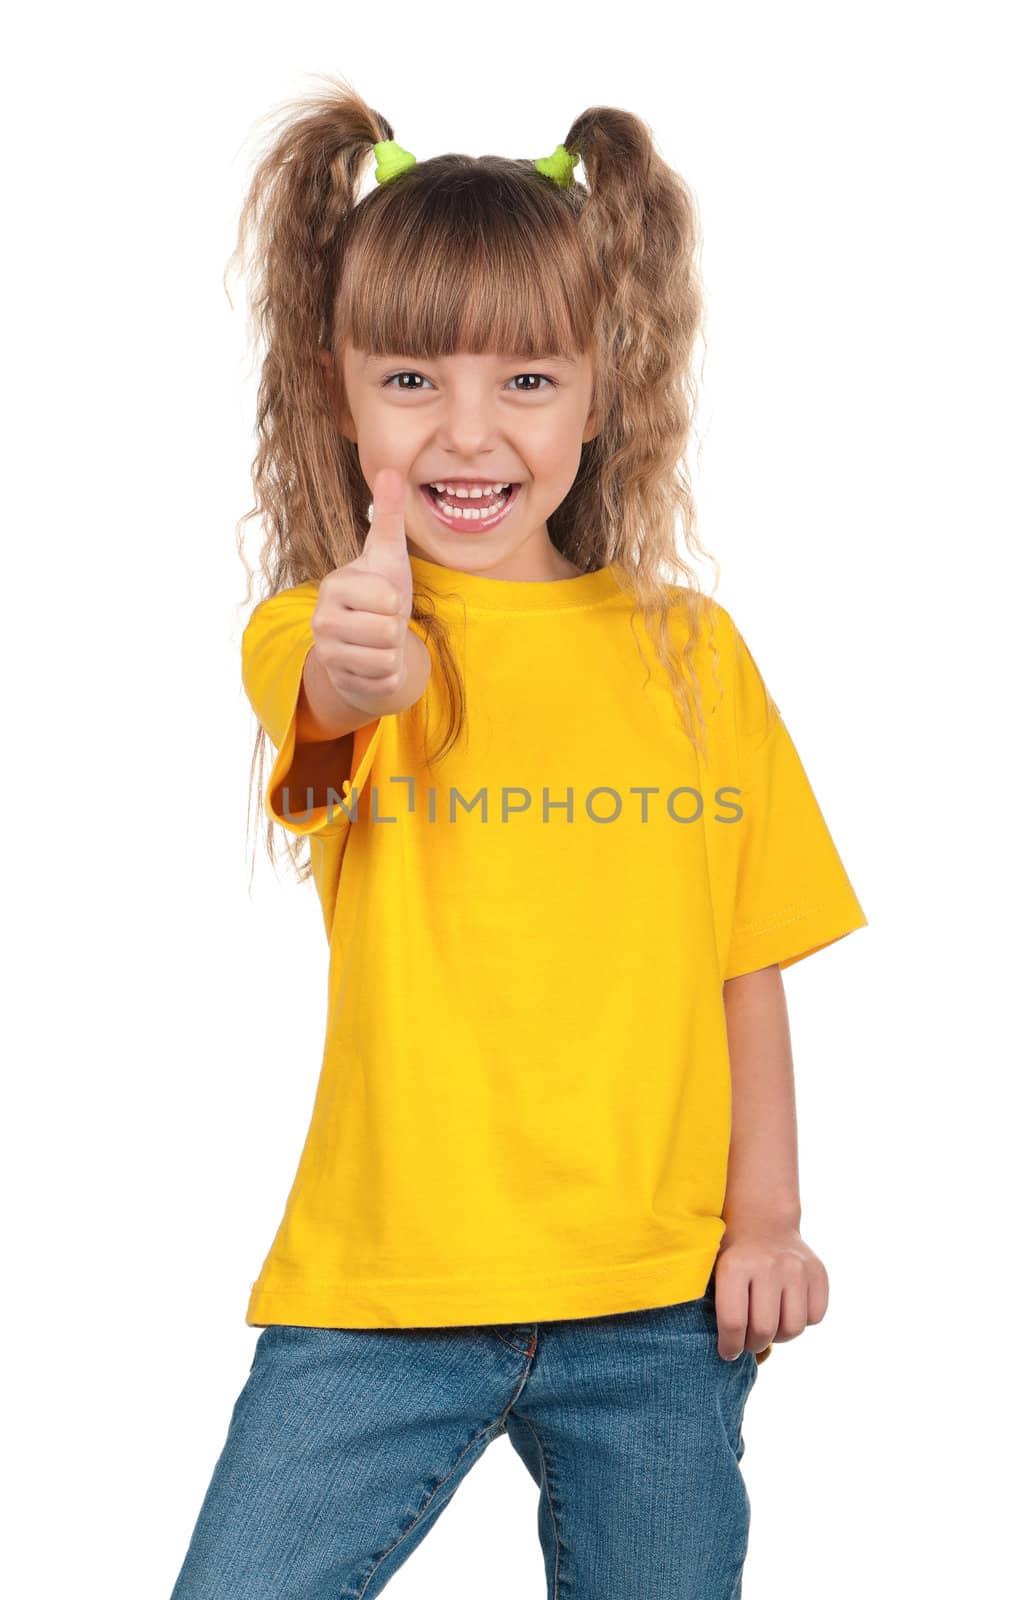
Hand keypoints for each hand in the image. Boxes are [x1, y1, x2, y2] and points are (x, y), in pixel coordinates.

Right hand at [311, 467, 423, 716]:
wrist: (370, 643)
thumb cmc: (381, 595)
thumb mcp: (388, 556)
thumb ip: (388, 515)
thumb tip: (390, 468)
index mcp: (335, 585)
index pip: (387, 597)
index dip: (395, 600)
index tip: (380, 598)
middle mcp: (321, 619)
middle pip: (388, 629)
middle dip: (396, 628)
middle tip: (382, 622)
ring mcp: (328, 653)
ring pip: (387, 656)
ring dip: (394, 651)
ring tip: (379, 641)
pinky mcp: (340, 681)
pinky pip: (385, 679)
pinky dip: (390, 673)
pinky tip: (375, 662)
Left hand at [712, 1222, 829, 1359]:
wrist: (762, 1219)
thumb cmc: (731, 1254)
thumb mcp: (712, 1270)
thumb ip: (715, 1306)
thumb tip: (726, 1355)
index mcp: (735, 1265)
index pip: (734, 1324)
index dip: (730, 1347)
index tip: (728, 1352)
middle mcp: (768, 1265)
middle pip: (764, 1330)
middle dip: (753, 1344)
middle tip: (748, 1341)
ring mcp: (796, 1267)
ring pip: (793, 1328)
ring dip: (779, 1336)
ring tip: (768, 1326)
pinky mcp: (817, 1271)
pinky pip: (815, 1316)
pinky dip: (802, 1321)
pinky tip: (786, 1309)